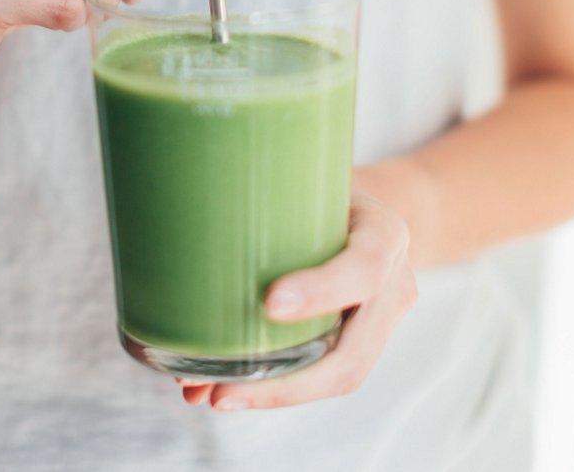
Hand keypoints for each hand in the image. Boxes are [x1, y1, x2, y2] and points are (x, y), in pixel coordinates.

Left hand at [177, 187, 417, 410]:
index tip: (269, 303)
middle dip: (286, 382)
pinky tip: (234, 388)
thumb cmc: (319, 188)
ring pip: (340, 377)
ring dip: (276, 395)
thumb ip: (260, 203)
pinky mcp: (363, 343)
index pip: (363, 269)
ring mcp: (383, 321)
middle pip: (353, 353)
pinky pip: (326, 376)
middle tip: (220, 389)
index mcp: (384, 234)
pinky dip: (279, 388)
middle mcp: (394, 284)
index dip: (321, 291)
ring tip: (216, 395)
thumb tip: (178, 254)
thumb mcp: (303, 177)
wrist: (365, 207)